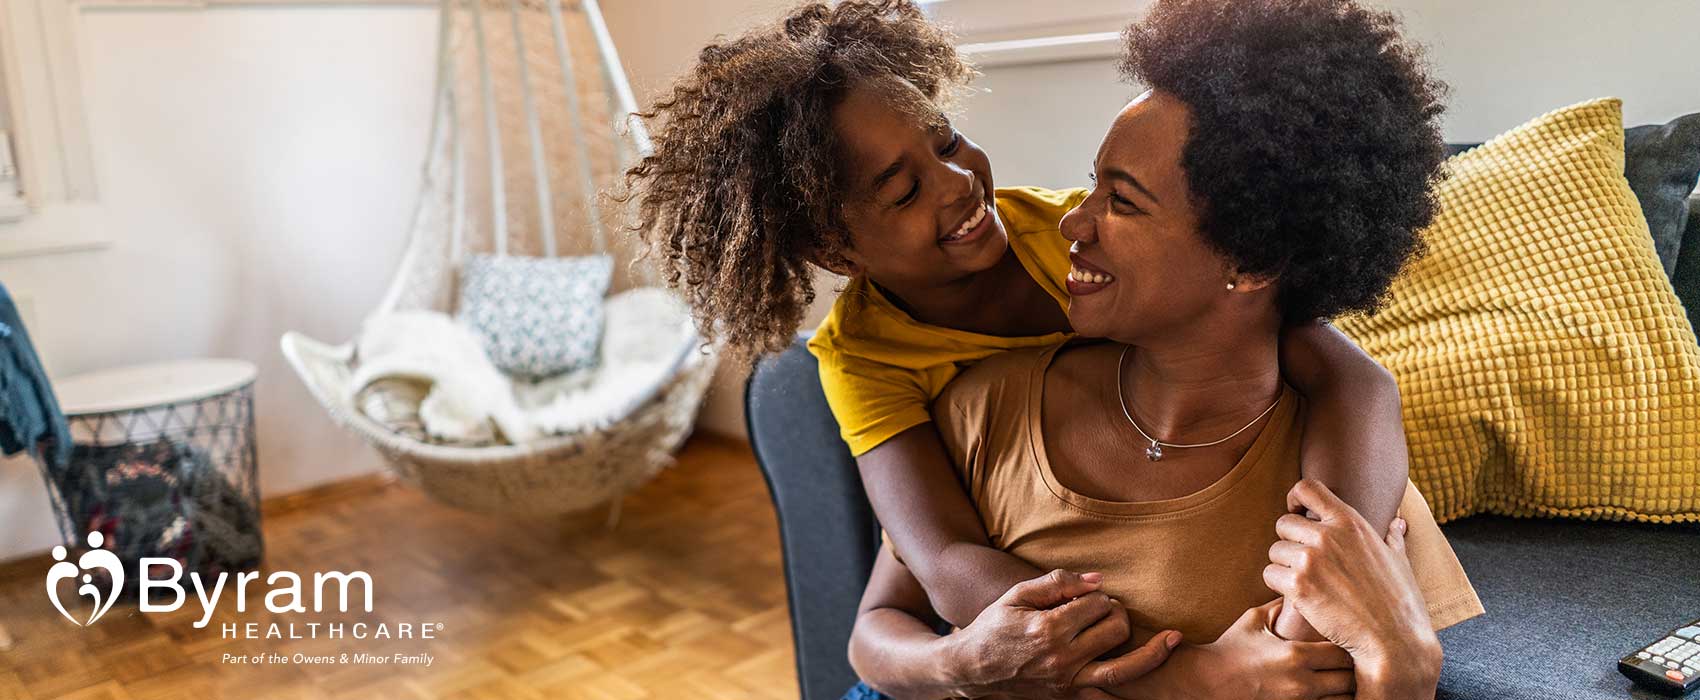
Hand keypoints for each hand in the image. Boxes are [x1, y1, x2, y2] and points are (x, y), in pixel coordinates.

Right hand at [945, 569, 1177, 699]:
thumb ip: (1058, 582)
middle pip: (1116, 629)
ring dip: (1151, 651)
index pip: (1095, 603)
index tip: (1087, 595)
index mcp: (1048, 628)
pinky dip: (1134, 684)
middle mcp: (1062, 658)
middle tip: (1108, 609)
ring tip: (1171, 638)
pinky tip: (1154, 667)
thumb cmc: (994, 626)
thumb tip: (1098, 581)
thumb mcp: (1017, 594)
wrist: (973, 669)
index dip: (1097, 594)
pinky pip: (1110, 694)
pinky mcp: (1070, 697)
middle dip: (1117, 612)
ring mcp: (1068, 682)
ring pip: (1125, 668)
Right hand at [1079, 598, 1353, 699]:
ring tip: (1342, 679)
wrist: (1207, 682)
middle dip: (1353, 670)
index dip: (1349, 645)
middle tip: (1353, 660)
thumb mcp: (1253, 621)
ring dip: (1345, 689)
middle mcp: (1303, 681)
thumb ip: (1279, 607)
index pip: (1344, 650)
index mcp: (1296, 654)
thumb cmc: (1229, 650)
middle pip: (1350, 678)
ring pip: (1344, 699)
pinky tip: (1328, 691)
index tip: (1347, 639)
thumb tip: (1296, 588)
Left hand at [1264, 479, 1441, 698]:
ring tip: (1305, 583)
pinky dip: (1278, 586)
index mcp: (1350, 522)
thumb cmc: (1400, 602)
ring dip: (1283, 566)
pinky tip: (1298, 597)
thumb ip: (1392, 539)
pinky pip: (1270, 575)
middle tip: (1304, 564)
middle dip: (1289, 543)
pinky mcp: (1298, 586)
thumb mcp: (1399, 561)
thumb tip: (1398, 524)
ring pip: (1274, 551)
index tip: (1298, 513)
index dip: (1295, 498)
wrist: (1393, 639)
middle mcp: (1327, 535)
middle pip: (1283, 523)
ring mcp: (1310, 560)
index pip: (1307, 488)